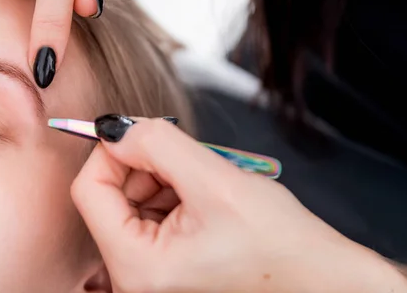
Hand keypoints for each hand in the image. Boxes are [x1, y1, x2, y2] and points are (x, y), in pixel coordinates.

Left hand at [72, 115, 406, 292]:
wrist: (317, 279)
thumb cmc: (279, 245)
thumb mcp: (214, 179)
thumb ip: (156, 144)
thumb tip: (114, 128)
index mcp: (138, 266)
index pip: (89, 190)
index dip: (112, 152)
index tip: (142, 134)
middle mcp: (134, 278)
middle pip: (109, 196)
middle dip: (144, 165)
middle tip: (186, 159)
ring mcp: (148, 274)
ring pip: (130, 202)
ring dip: (161, 178)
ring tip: (204, 183)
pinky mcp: (163, 266)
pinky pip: (148, 216)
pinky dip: (170, 193)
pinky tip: (202, 197)